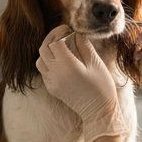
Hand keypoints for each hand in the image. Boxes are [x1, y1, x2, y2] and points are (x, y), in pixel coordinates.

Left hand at [35, 26, 125, 141]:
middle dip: (51, 38)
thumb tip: (76, 33)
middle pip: (44, 48)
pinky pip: (43, 71)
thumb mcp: (96, 63)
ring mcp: (51, 82)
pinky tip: (61, 61)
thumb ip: (84, 46)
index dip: (60, 32)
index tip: (69, 29)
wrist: (98, 112)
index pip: (55, 42)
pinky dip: (48, 62)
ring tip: (60, 47)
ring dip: (47, 50)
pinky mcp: (52, 88)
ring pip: (40, 60)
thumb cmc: (101, 87)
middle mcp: (55, 73)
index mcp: (67, 65)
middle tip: (62, 33)